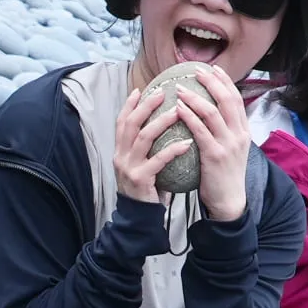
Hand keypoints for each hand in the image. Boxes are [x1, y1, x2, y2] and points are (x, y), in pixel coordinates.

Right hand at [108, 74, 183, 204]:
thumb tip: (164, 126)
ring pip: (143, 137)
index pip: (121, 122)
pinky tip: (187, 143)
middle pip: (130, 123)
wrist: (139, 217)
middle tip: (163, 92)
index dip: (129, 104)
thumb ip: (147, 148)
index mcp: (120, 151)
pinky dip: (173, 150)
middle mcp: (121, 156)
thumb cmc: (146, 188)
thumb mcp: (142, 164)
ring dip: (161, 122)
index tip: (141, 89)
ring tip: (178, 111)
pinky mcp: (140, 179)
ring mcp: (129, 167)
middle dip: (146, 105)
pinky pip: (158, 160)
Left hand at [168, 71, 248, 222]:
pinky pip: (200, 131)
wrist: (229, 201)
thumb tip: (210, 112)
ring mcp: (228, 144)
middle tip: (197, 70)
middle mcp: (239, 134)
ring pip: (213, 113)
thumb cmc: (224, 174)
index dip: (225, 81)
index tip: (213, 68)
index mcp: (243, 131)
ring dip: (195, 97)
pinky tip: (177, 108)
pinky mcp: (215, 155)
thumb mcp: (231, 148)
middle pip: (227, 100)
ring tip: (179, 88)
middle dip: (212, 82)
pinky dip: (189, 116)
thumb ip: (224, 130)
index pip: (236, 99)